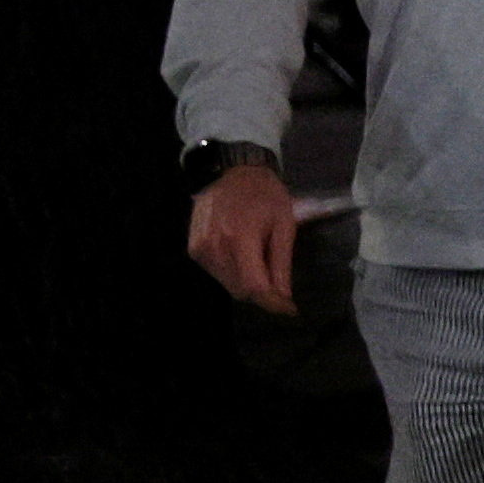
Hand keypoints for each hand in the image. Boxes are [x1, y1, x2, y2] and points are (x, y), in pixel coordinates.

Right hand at [188, 164, 297, 314]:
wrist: (232, 172)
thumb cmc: (265, 195)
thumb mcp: (284, 225)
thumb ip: (281, 263)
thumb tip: (284, 297)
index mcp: (239, 239)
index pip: (254, 287)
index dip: (273, 303)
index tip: (290, 310)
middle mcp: (214, 247)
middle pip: (240, 291)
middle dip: (262, 294)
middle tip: (279, 285)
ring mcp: (199, 249)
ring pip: (228, 285)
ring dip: (247, 284)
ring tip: (261, 262)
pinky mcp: (193, 249)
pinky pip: (216, 274)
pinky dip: (233, 274)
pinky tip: (244, 256)